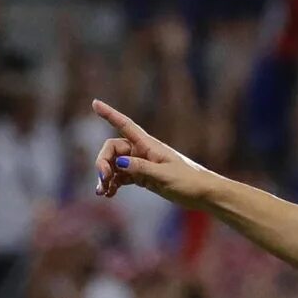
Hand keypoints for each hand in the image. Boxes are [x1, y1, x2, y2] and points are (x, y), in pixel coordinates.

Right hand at [89, 100, 222, 209]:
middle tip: (102, 180)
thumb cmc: (189, 181)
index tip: (94, 103)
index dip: (109, 114)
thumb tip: (120, 163)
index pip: (125, 125)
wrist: (203, 194)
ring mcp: (142, 164)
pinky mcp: (143, 177)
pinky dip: (113, 184)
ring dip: (105, 177)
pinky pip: (121, 177)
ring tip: (102, 193)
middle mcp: (142, 151)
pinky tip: (108, 194)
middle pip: (113, 149)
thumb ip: (142, 168)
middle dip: (103, 163)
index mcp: (148, 145)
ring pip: (115, 165)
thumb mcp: (165, 176)